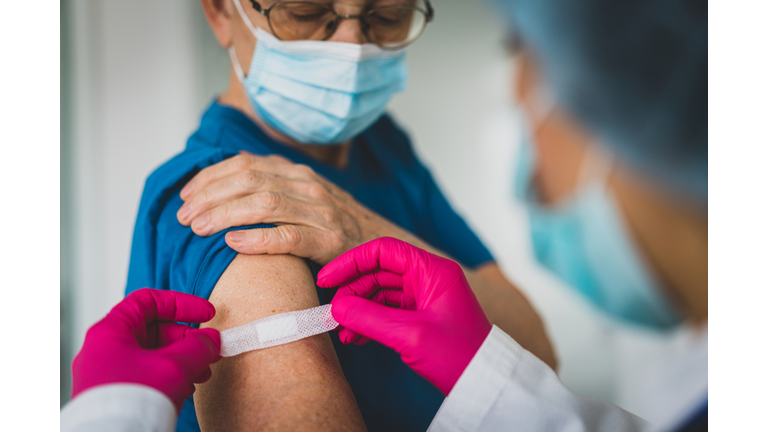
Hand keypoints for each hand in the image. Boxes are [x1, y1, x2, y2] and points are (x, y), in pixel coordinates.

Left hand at [71, 289, 221, 411]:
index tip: (206, 313)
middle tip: (209, 348)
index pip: (148, 301)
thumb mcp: (175, 366)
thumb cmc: (131, 402)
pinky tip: (186, 389)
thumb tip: (212, 340)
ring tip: (202, 373)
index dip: (181, 303)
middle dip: (186, 338)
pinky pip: (145, 376)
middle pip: (152, 330)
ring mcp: (106, 374)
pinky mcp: (113, 395)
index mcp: (110, 332)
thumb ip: (198, 346)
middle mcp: (104, 350)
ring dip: (181, 359)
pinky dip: (169, 377)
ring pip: (151, 355)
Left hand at [176, 152, 404, 264]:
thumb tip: (224, 185)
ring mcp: (320, 211)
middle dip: (209, 196)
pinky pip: (288, 236)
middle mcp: (307, 184)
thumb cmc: (332, 225)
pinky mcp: (329, 240)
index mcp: (296, 172)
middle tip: (183, 216)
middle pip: (248, 180)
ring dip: (223, 215)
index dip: (209, 177)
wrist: (381, 244)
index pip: (244, 164)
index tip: (185, 195)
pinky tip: (232, 243)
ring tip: (197, 228)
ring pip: (263, 204)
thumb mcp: (303, 196)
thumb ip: (271, 187)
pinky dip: (257, 238)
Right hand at [317, 237, 491, 395]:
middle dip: (352, 291)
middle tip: (333, 311)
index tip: (327, 278)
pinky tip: (354, 337)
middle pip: (379, 272)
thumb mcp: (410, 335)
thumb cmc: (460, 355)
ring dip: (358, 310)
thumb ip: (369, 318)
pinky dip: (369, 322)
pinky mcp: (421, 318)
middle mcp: (428, 279)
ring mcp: (425, 299)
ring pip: (380, 294)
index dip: (352, 261)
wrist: (484, 384)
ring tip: (341, 330)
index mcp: (432, 271)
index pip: (384, 251)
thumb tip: (337, 307)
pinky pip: (387, 312)